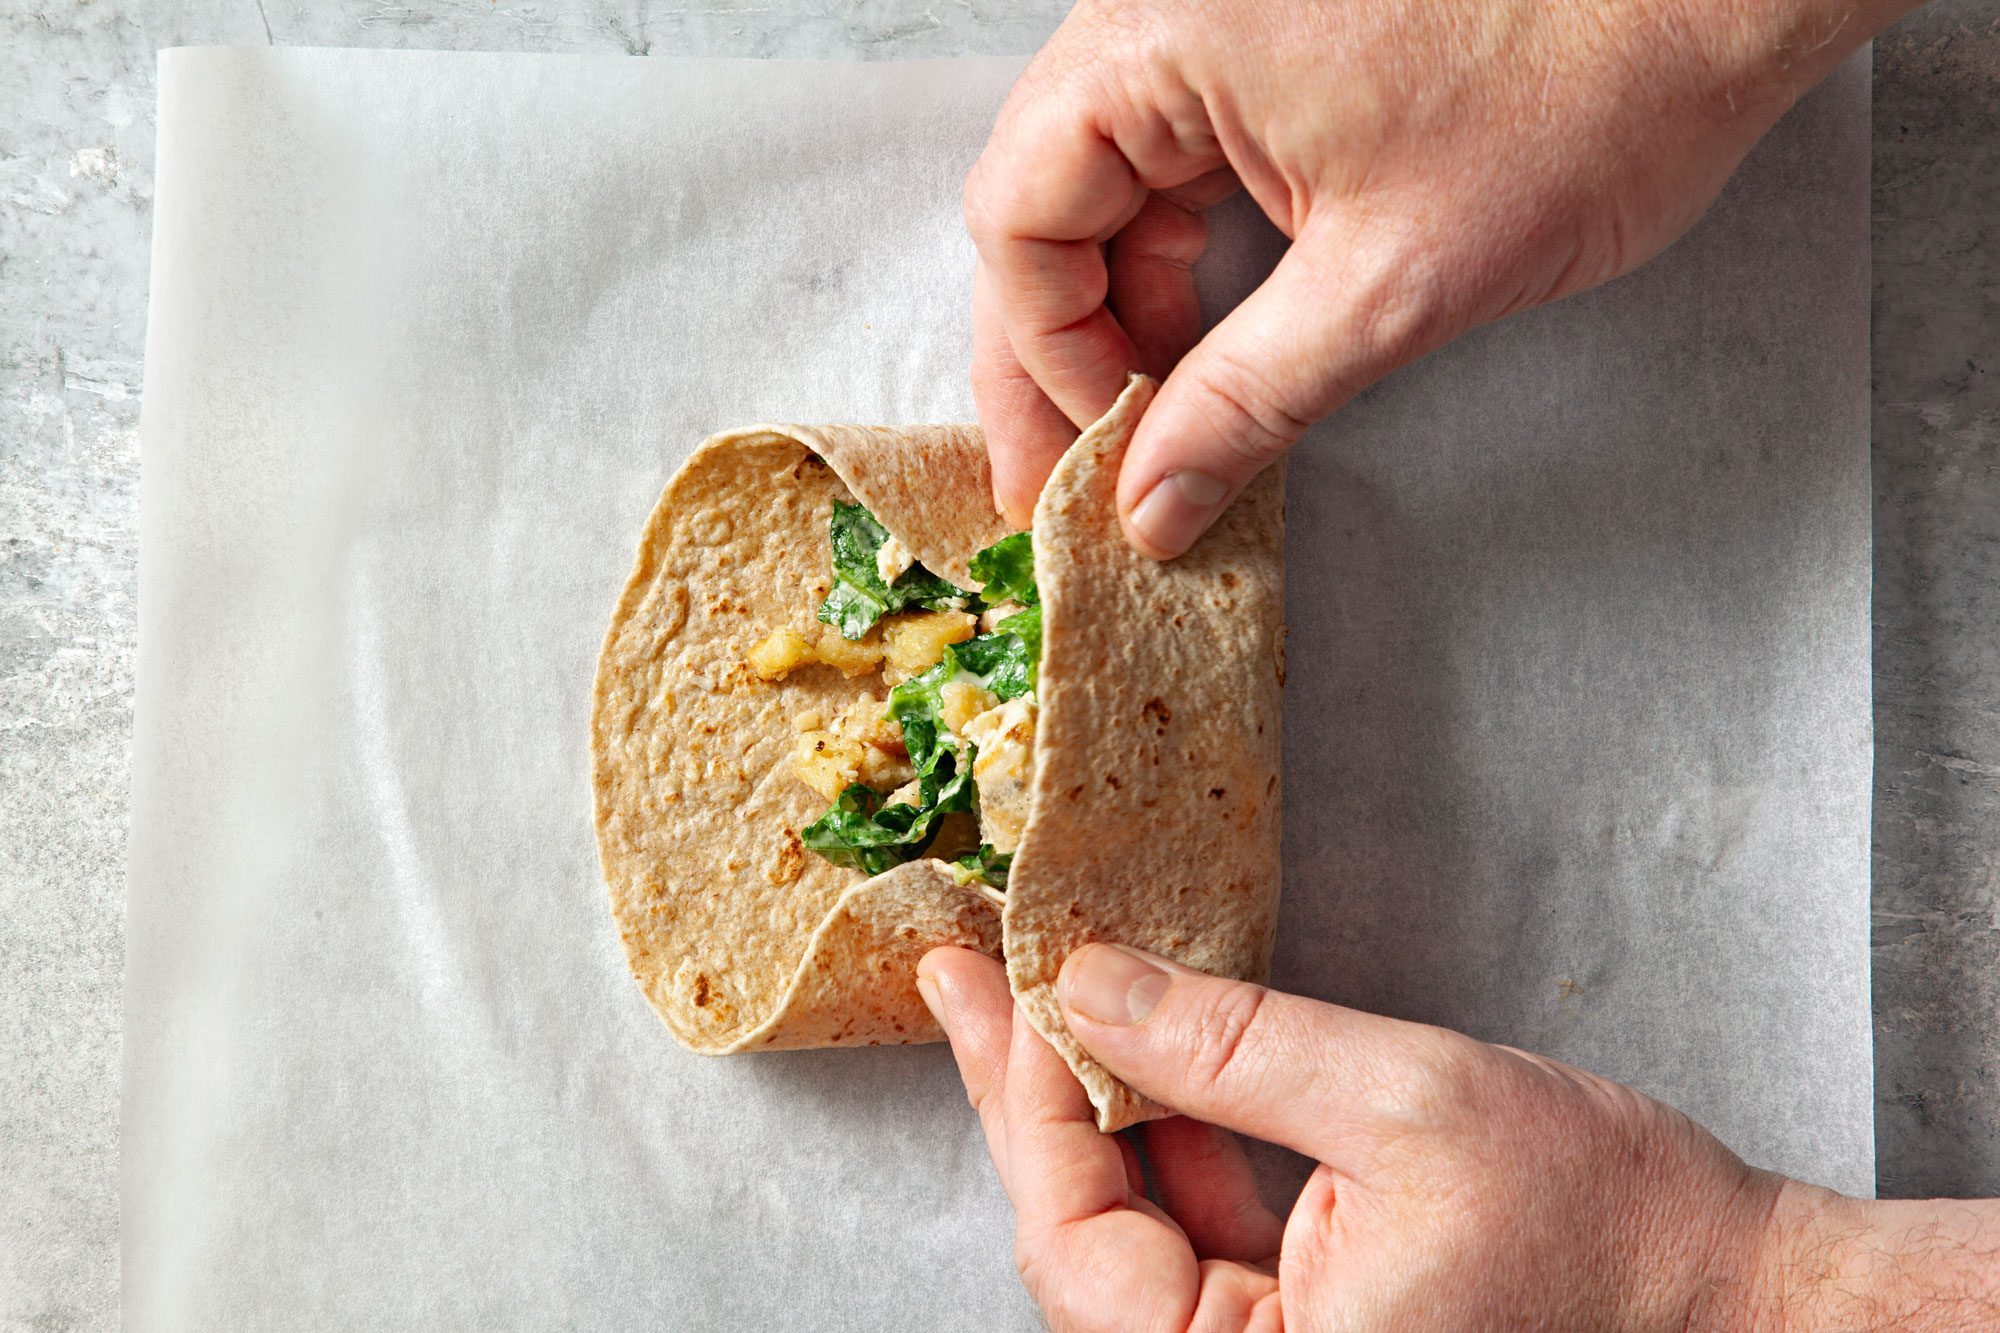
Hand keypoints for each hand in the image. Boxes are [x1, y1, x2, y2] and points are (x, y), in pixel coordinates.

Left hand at [917, 943, 1999, 1329]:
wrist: (1734, 1291)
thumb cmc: (1607, 1226)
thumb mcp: (1405, 1102)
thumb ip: (1231, 1050)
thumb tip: (1089, 987)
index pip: (1079, 1240)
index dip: (1015, 1097)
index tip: (969, 982)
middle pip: (1083, 1239)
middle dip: (1032, 1094)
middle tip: (974, 977)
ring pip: (1130, 1230)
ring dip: (1089, 1106)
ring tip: (1040, 996)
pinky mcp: (1305, 1317)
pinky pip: (1196, 1230)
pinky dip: (1166, 1133)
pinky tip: (1142, 1050)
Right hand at [965, 0, 1911, 554]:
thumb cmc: (1586, 87)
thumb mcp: (1391, 286)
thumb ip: (1245, 404)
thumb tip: (1151, 505)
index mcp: (1164, 40)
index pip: (1019, 216)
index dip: (1041, 361)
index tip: (1085, 467)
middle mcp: (1166, 12)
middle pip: (1045, 202)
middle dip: (1062, 351)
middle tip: (1077, 478)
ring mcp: (1216, 23)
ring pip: (1108, 192)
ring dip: (1121, 313)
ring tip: (1152, 431)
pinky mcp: (1270, 45)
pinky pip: (1179, 163)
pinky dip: (1181, 262)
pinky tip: (1203, 349)